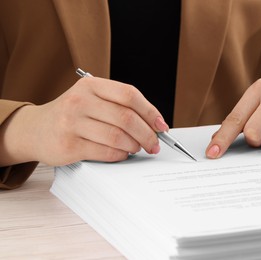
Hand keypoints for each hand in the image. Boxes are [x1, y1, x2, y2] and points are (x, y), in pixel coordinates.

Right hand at [0, 77, 168, 165]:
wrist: (34, 130)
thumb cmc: (71, 115)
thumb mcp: (91, 99)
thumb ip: (118, 106)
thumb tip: (153, 124)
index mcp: (90, 85)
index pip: (129, 95)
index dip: (150, 111)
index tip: (161, 126)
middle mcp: (80, 101)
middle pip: (126, 117)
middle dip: (147, 134)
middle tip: (155, 144)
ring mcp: (72, 123)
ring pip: (118, 136)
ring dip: (135, 145)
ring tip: (137, 148)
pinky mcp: (69, 145)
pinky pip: (106, 151)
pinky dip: (120, 154)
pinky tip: (123, 154)